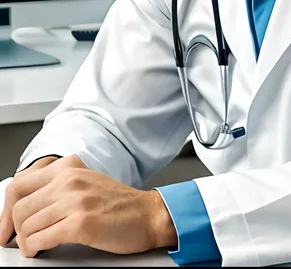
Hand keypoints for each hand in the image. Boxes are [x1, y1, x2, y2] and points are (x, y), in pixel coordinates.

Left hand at [0, 154, 176, 257]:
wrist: (148, 215)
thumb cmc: (119, 204)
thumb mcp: (86, 182)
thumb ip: (60, 186)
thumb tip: (27, 204)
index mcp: (68, 169)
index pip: (20, 184)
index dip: (6, 209)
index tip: (6, 225)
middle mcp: (69, 181)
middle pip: (20, 208)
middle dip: (15, 229)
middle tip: (20, 240)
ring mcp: (75, 201)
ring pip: (28, 225)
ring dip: (26, 242)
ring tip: (33, 247)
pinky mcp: (81, 224)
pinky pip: (42, 238)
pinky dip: (36, 248)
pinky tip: (41, 249)